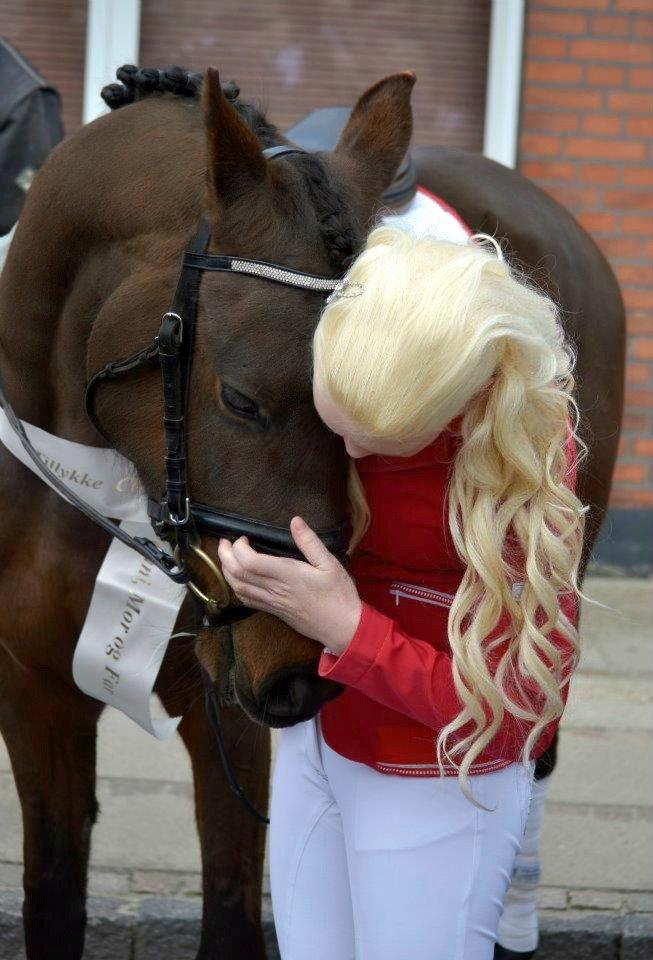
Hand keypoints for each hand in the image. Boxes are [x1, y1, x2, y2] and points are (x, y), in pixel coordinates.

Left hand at [217, 516, 361, 655]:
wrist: (342, 628)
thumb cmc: (339, 594)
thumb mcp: (330, 564)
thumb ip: (310, 542)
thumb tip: (295, 520)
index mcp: (288, 575)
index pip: (250, 562)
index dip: (239, 548)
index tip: (244, 537)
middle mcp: (275, 589)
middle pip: (239, 574)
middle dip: (225, 556)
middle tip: (224, 542)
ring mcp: (273, 603)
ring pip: (239, 588)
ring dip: (227, 572)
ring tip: (226, 557)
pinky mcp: (274, 612)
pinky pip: (247, 601)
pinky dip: (236, 588)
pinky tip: (238, 580)